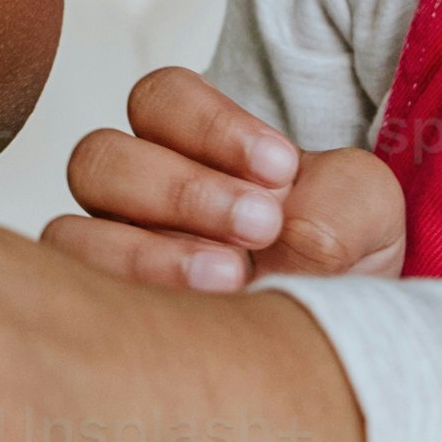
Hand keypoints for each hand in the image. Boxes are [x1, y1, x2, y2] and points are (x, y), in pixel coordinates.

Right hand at [44, 66, 407, 293]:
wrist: (341, 342)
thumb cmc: (339, 260)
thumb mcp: (367, 216)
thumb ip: (342, 204)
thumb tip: (293, 233)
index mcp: (187, 143)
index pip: (161, 99)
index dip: (212, 126)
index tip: (282, 170)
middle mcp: (132, 194)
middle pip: (102, 157)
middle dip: (186, 189)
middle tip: (263, 226)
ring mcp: (108, 258)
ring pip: (74, 233)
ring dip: (152, 251)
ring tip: (233, 277)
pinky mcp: (104, 320)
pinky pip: (79, 300)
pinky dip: (137, 299)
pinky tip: (200, 317)